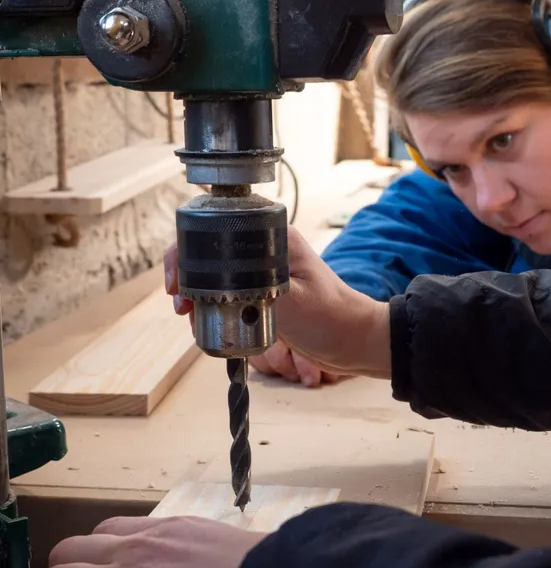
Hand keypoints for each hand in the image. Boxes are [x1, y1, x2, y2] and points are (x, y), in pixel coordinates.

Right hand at [164, 226, 390, 377]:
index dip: (187, 249)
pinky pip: (225, 290)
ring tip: (189, 316)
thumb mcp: (289, 300)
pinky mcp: (260, 289)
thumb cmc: (331, 318)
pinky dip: (210, 303)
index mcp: (271, 234)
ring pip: (213, 272)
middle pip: (207, 249)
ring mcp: (260, 267)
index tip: (179, 281)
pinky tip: (202, 320)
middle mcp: (262, 245)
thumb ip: (254, 284)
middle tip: (181, 304)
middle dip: (186, 274)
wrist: (354, 341)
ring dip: (195, 292)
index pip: (215, 225)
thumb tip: (217, 273)